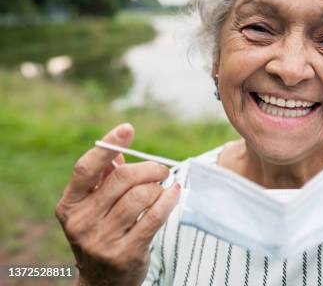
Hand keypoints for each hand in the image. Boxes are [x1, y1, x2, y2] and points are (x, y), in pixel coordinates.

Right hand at [55, 123, 180, 285]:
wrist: (103, 282)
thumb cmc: (102, 233)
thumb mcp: (94, 208)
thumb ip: (103, 179)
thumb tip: (117, 148)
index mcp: (69, 205)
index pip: (86, 168)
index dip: (108, 145)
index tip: (128, 129)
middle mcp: (81, 222)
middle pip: (121, 179)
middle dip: (147, 168)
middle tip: (160, 169)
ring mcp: (101, 240)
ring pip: (140, 196)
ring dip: (159, 186)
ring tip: (163, 187)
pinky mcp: (125, 253)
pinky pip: (154, 217)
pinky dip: (168, 200)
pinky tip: (174, 193)